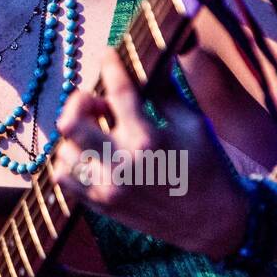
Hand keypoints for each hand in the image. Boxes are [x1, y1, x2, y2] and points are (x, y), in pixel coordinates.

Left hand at [50, 45, 250, 258]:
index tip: (109, 55)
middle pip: (71, 122)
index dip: (111, 65)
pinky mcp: (101, 205)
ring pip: (63, 151)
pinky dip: (70, 161)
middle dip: (80, 101)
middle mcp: (121, 164)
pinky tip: (88, 153)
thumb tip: (156, 54)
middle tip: (96, 100)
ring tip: (96, 130)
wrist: (213, 222)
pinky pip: (65, 179)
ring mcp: (107, 188)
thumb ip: (166, 89)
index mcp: (148, 139)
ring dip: (75, 134)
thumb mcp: (193, 122)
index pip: (117, 91)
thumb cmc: (206, 166)